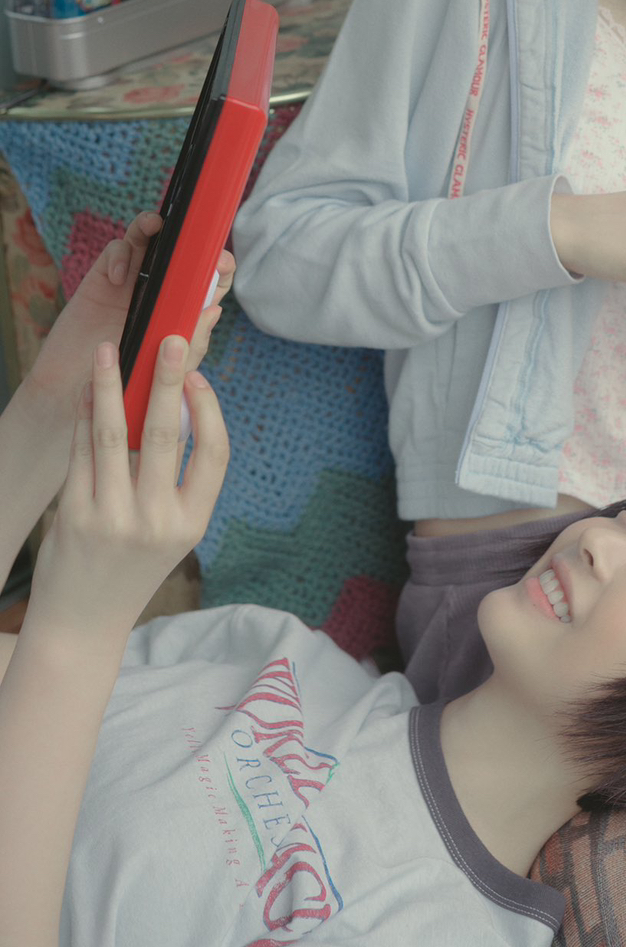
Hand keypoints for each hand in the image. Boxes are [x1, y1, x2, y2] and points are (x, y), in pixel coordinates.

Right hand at [22, 213, 233, 482]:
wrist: (77, 398)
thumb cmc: (127, 386)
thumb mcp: (167, 372)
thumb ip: (191, 345)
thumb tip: (214, 310)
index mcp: (184, 311)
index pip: (212, 282)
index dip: (220, 268)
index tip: (221, 264)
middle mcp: (163, 292)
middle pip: (182, 252)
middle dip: (190, 238)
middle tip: (192, 241)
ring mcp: (134, 282)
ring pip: (149, 240)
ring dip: (153, 226)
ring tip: (155, 228)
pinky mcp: (104, 279)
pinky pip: (116, 251)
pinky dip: (119, 255)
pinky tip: (117, 278)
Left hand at [26, 335, 229, 650]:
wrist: (84, 622)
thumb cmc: (133, 566)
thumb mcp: (172, 532)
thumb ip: (176, 478)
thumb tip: (173, 405)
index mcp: (192, 523)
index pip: (214, 454)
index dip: (209, 410)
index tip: (198, 376)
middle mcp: (157, 521)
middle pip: (166, 434)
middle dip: (166, 380)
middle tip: (168, 339)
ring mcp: (113, 519)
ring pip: (115, 435)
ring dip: (112, 385)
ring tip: (110, 350)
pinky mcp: (74, 516)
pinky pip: (81, 453)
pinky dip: (84, 416)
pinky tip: (88, 390)